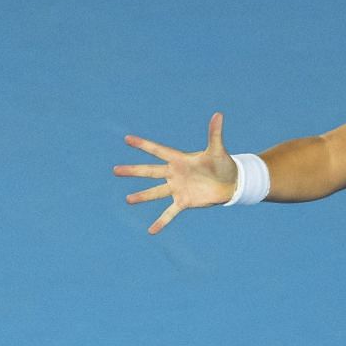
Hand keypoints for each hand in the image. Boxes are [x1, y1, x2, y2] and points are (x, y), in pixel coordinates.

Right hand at [114, 112, 239, 234]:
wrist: (230, 183)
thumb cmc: (222, 164)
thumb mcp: (217, 150)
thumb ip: (214, 133)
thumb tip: (219, 114)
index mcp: (179, 159)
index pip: (158, 150)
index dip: (143, 145)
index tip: (127, 139)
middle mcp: (174, 174)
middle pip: (150, 172)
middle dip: (133, 171)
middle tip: (115, 170)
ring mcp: (177, 189)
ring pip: (155, 192)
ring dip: (142, 196)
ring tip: (128, 200)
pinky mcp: (183, 202)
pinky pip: (170, 213)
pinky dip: (161, 222)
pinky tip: (151, 231)